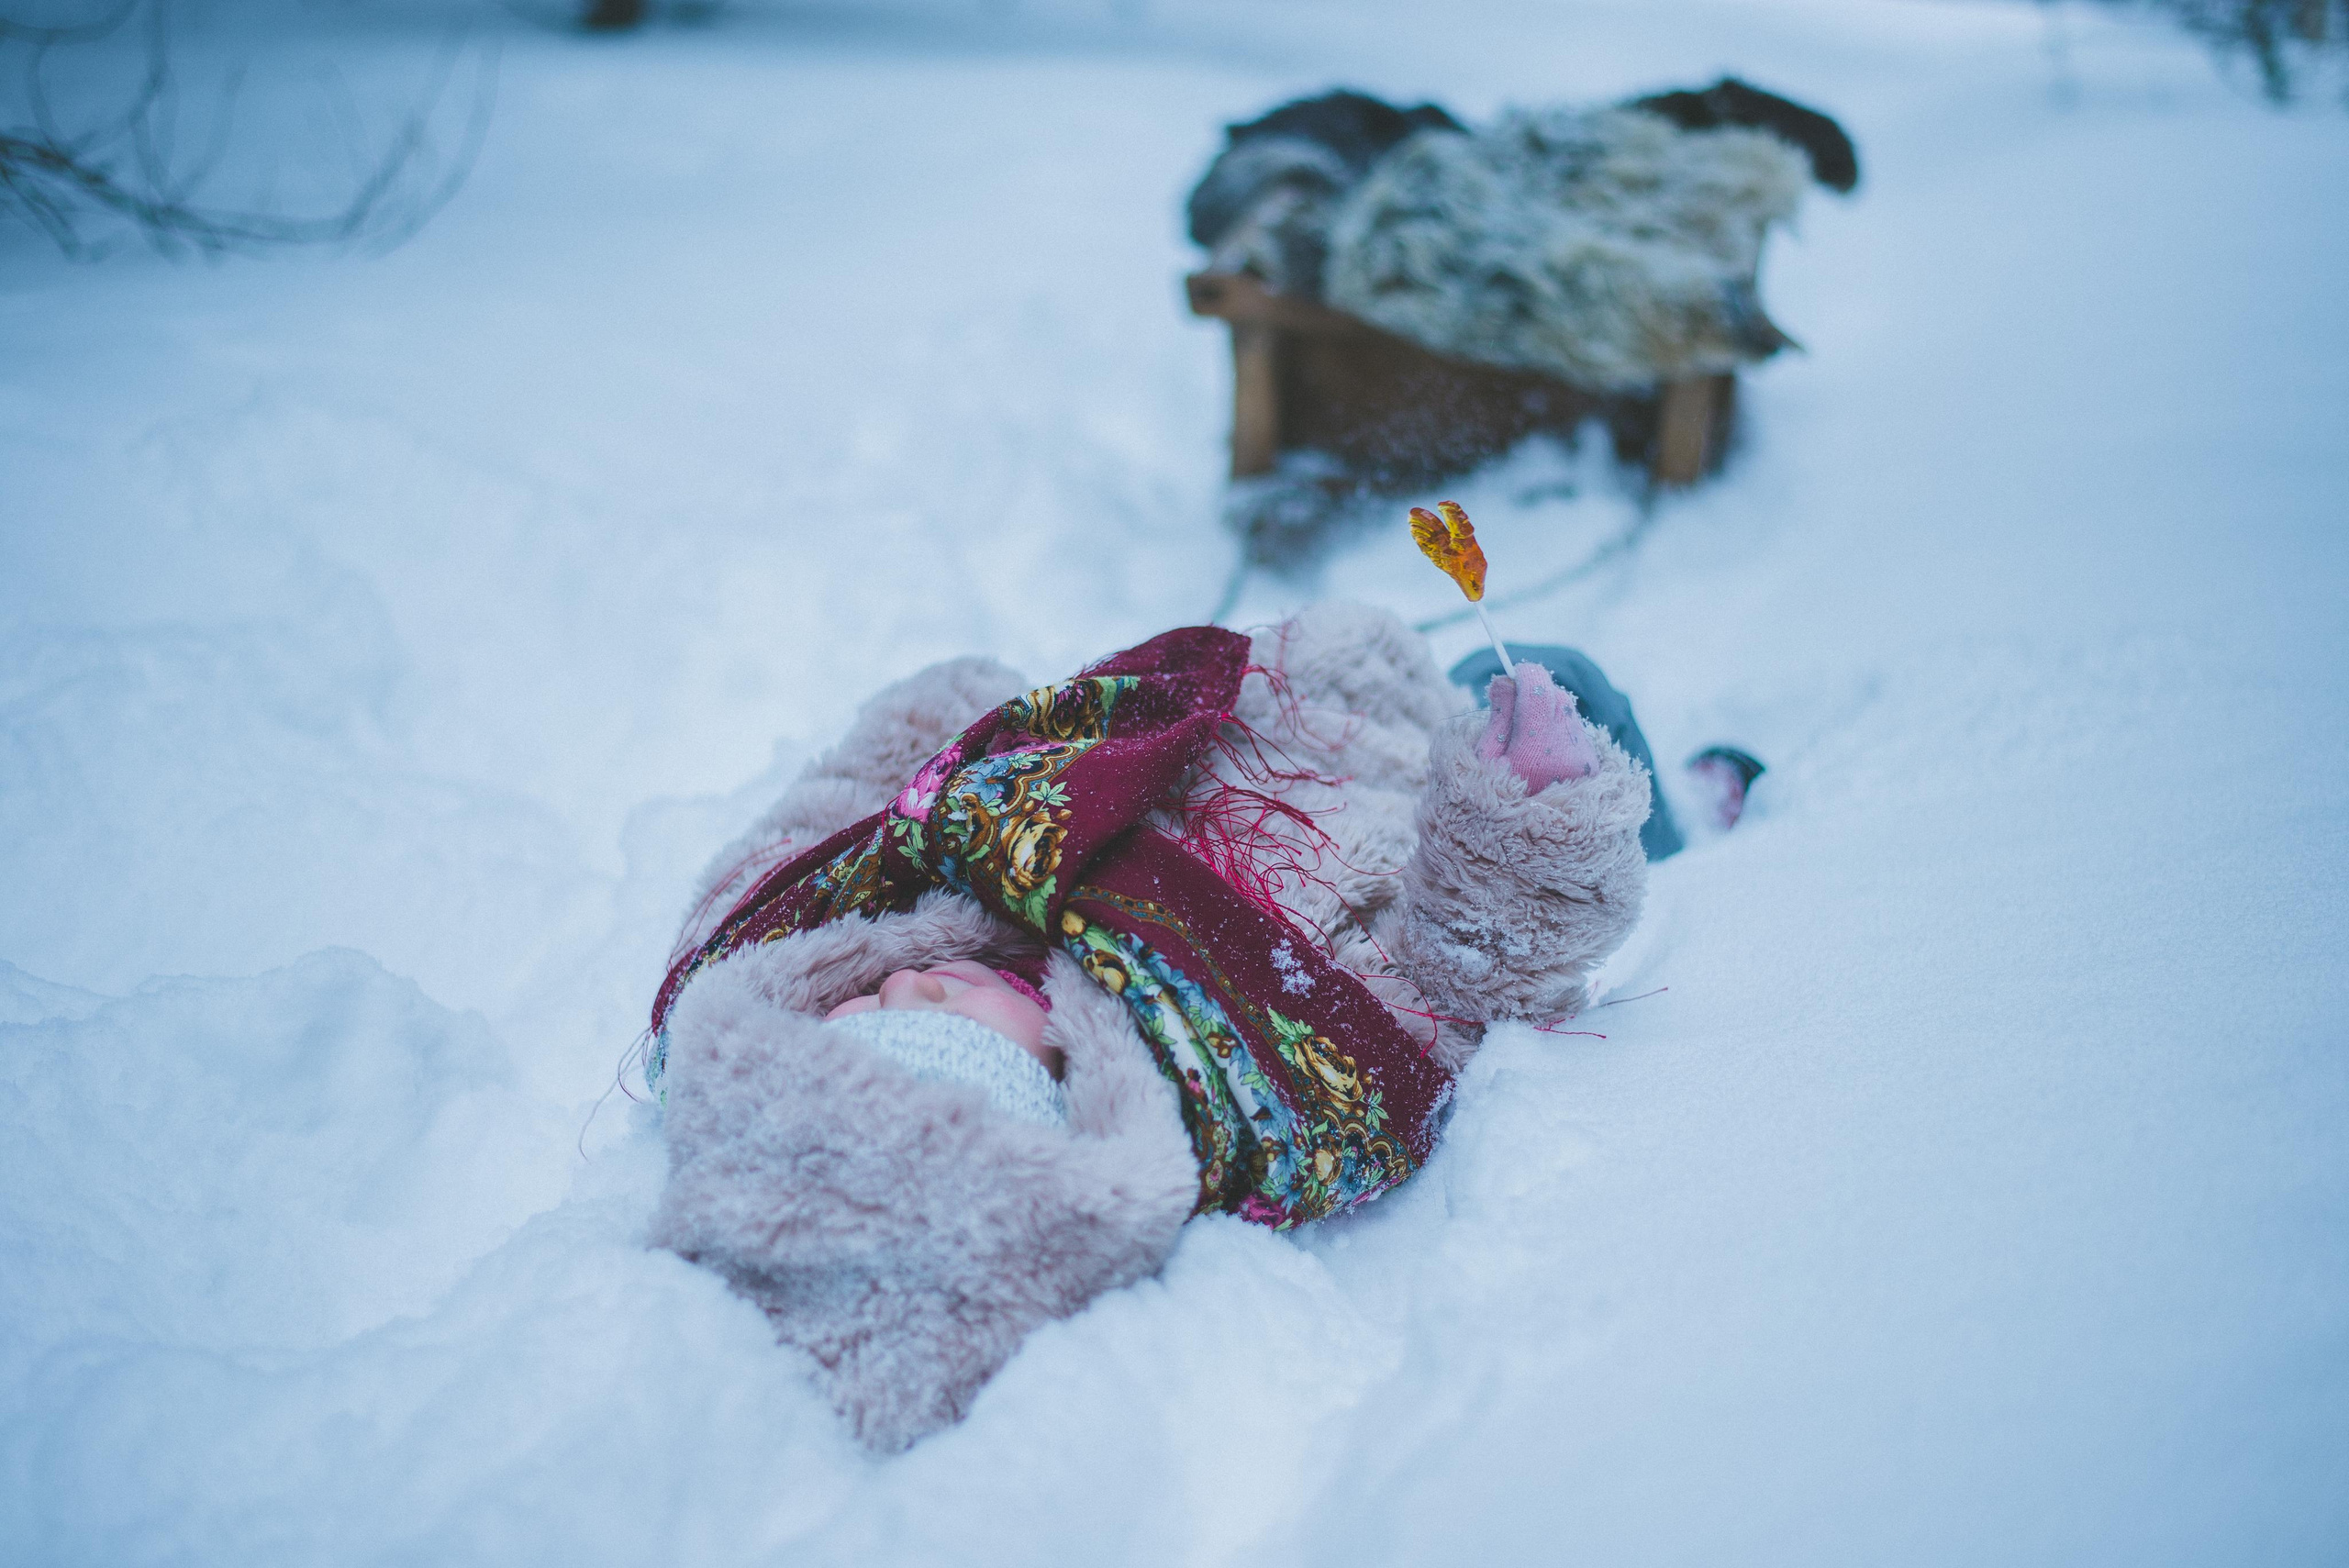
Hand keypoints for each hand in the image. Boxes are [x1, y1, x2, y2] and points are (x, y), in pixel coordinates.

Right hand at [1477, 662, 1597, 790]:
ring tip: (1528, 737)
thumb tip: (1505, 678)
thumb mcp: (1484, 759)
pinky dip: (1560, 730)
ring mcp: (1585, 760)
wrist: (1530, 845)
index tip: (1514, 672)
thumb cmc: (1494, 801)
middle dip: (1537, 694)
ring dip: (1549, 712)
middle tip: (1515, 706)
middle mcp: (1567, 754)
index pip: (1539, 693)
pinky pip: (1577, 730)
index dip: (1527, 675)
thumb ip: (1498, 717)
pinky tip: (1544, 751)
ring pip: (1569, 712)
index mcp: (1534, 753)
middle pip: (1556, 698)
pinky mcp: (1594, 765)